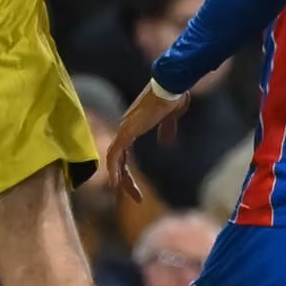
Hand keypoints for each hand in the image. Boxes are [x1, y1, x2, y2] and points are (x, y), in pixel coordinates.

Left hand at [102, 80, 189, 203]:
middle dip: (125, 182)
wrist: (170, 86)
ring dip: (121, 179)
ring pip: (115, 160)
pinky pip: (115, 153)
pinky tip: (116, 183)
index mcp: (133, 128)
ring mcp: (124, 130)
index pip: (124, 155)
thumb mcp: (171, 117)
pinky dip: (114, 168)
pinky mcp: (127, 130)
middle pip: (119, 161)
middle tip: (137, 199)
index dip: (127, 172)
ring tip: (130, 196)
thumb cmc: (171, 96)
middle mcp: (125, 130)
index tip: (137, 188)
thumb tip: (166, 142)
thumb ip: (167, 129)